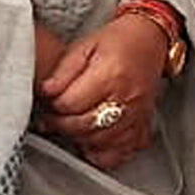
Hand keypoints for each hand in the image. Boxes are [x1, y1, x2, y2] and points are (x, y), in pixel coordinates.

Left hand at [38, 15, 167, 171]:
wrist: (150, 41)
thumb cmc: (118, 41)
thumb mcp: (84, 46)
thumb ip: (62, 71)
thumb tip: (44, 92)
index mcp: (110, 75)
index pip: (70, 104)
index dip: (52, 105)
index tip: (49, 102)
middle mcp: (126, 98)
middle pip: (82, 126)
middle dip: (60, 124)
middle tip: (52, 117)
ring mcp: (137, 115)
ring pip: (99, 142)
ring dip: (78, 137)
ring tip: (70, 125)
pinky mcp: (142, 126)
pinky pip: (120, 153)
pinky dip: (103, 152)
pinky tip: (92, 140)